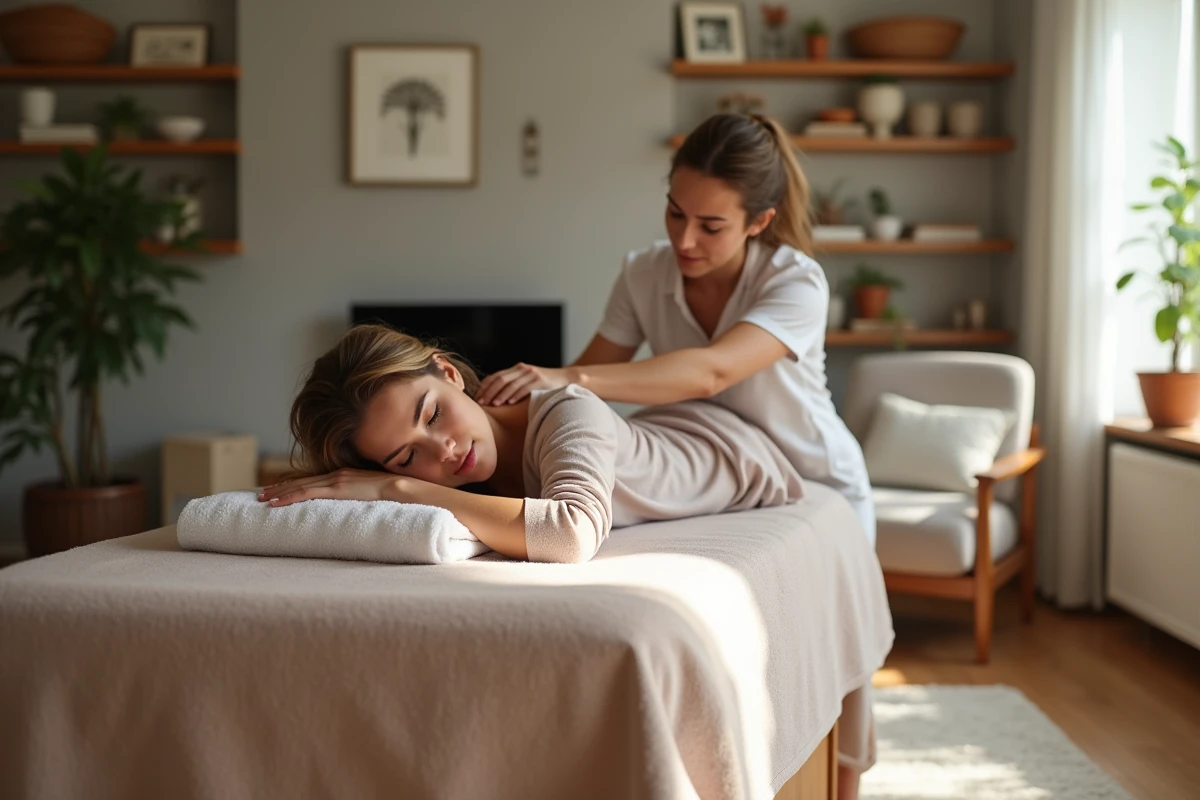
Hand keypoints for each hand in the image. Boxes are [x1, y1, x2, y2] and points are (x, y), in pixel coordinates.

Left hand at [258, 468, 404, 506]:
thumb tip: (354, 505)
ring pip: (300, 486)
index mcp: (343, 475)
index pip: (312, 479)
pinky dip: (289, 497)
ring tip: (263, 498)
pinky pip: (307, 493)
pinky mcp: (336, 489)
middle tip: (262, 493)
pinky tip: (277, 502)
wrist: (399, 487)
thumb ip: (359, 496)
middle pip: (302, 480)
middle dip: (280, 487)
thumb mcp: (370, 493)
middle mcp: (336, 474)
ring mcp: (335, 480)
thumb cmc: (390, 493)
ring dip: (279, 492)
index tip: (278, 488)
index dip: (293, 483)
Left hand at [475, 363, 570, 405]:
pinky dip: (515, 395)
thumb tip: (494, 400)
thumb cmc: (544, 385)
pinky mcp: (540, 380)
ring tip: (493, 404)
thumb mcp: (527, 382)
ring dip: (500, 394)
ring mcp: (531, 374)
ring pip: (511, 384)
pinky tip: (509, 402)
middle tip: (481, 403)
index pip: (495, 376)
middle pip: (500, 379)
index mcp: (516, 369)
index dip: (485, 387)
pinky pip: (525, 388)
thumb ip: (513, 386)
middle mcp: (522, 369)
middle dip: (489, 391)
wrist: (566, 379)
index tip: (476, 398)